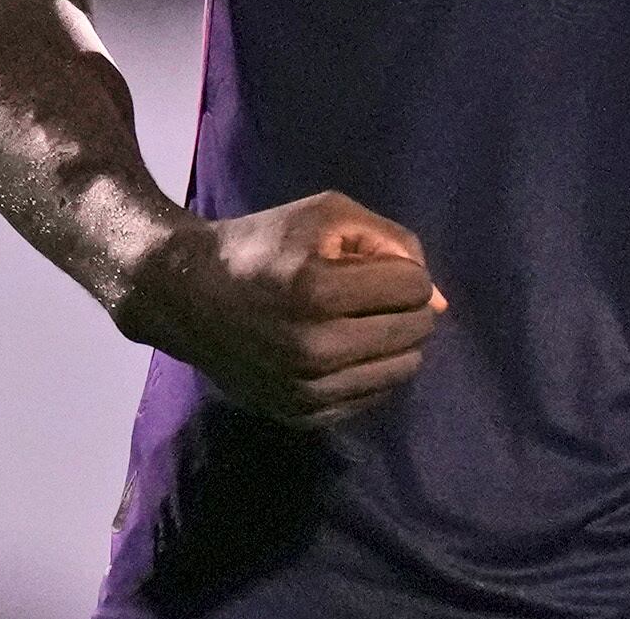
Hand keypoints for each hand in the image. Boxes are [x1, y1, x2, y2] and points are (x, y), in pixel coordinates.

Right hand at [112, 190, 443, 426]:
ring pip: (400, 369)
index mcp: (316, 291)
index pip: (414, 287)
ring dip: (396, 341)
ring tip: (363, 321)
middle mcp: (312, 348)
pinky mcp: (298, 415)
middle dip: (409, 307)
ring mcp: (304, 389)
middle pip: (413, 331)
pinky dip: (373, 371)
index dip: (405, 270)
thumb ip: (393, 242)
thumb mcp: (327, 214)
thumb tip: (441, 300)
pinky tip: (348, 349)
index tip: (373, 265)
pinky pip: (371, 398)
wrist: (188, 294)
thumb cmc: (263, 244)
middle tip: (375, 294)